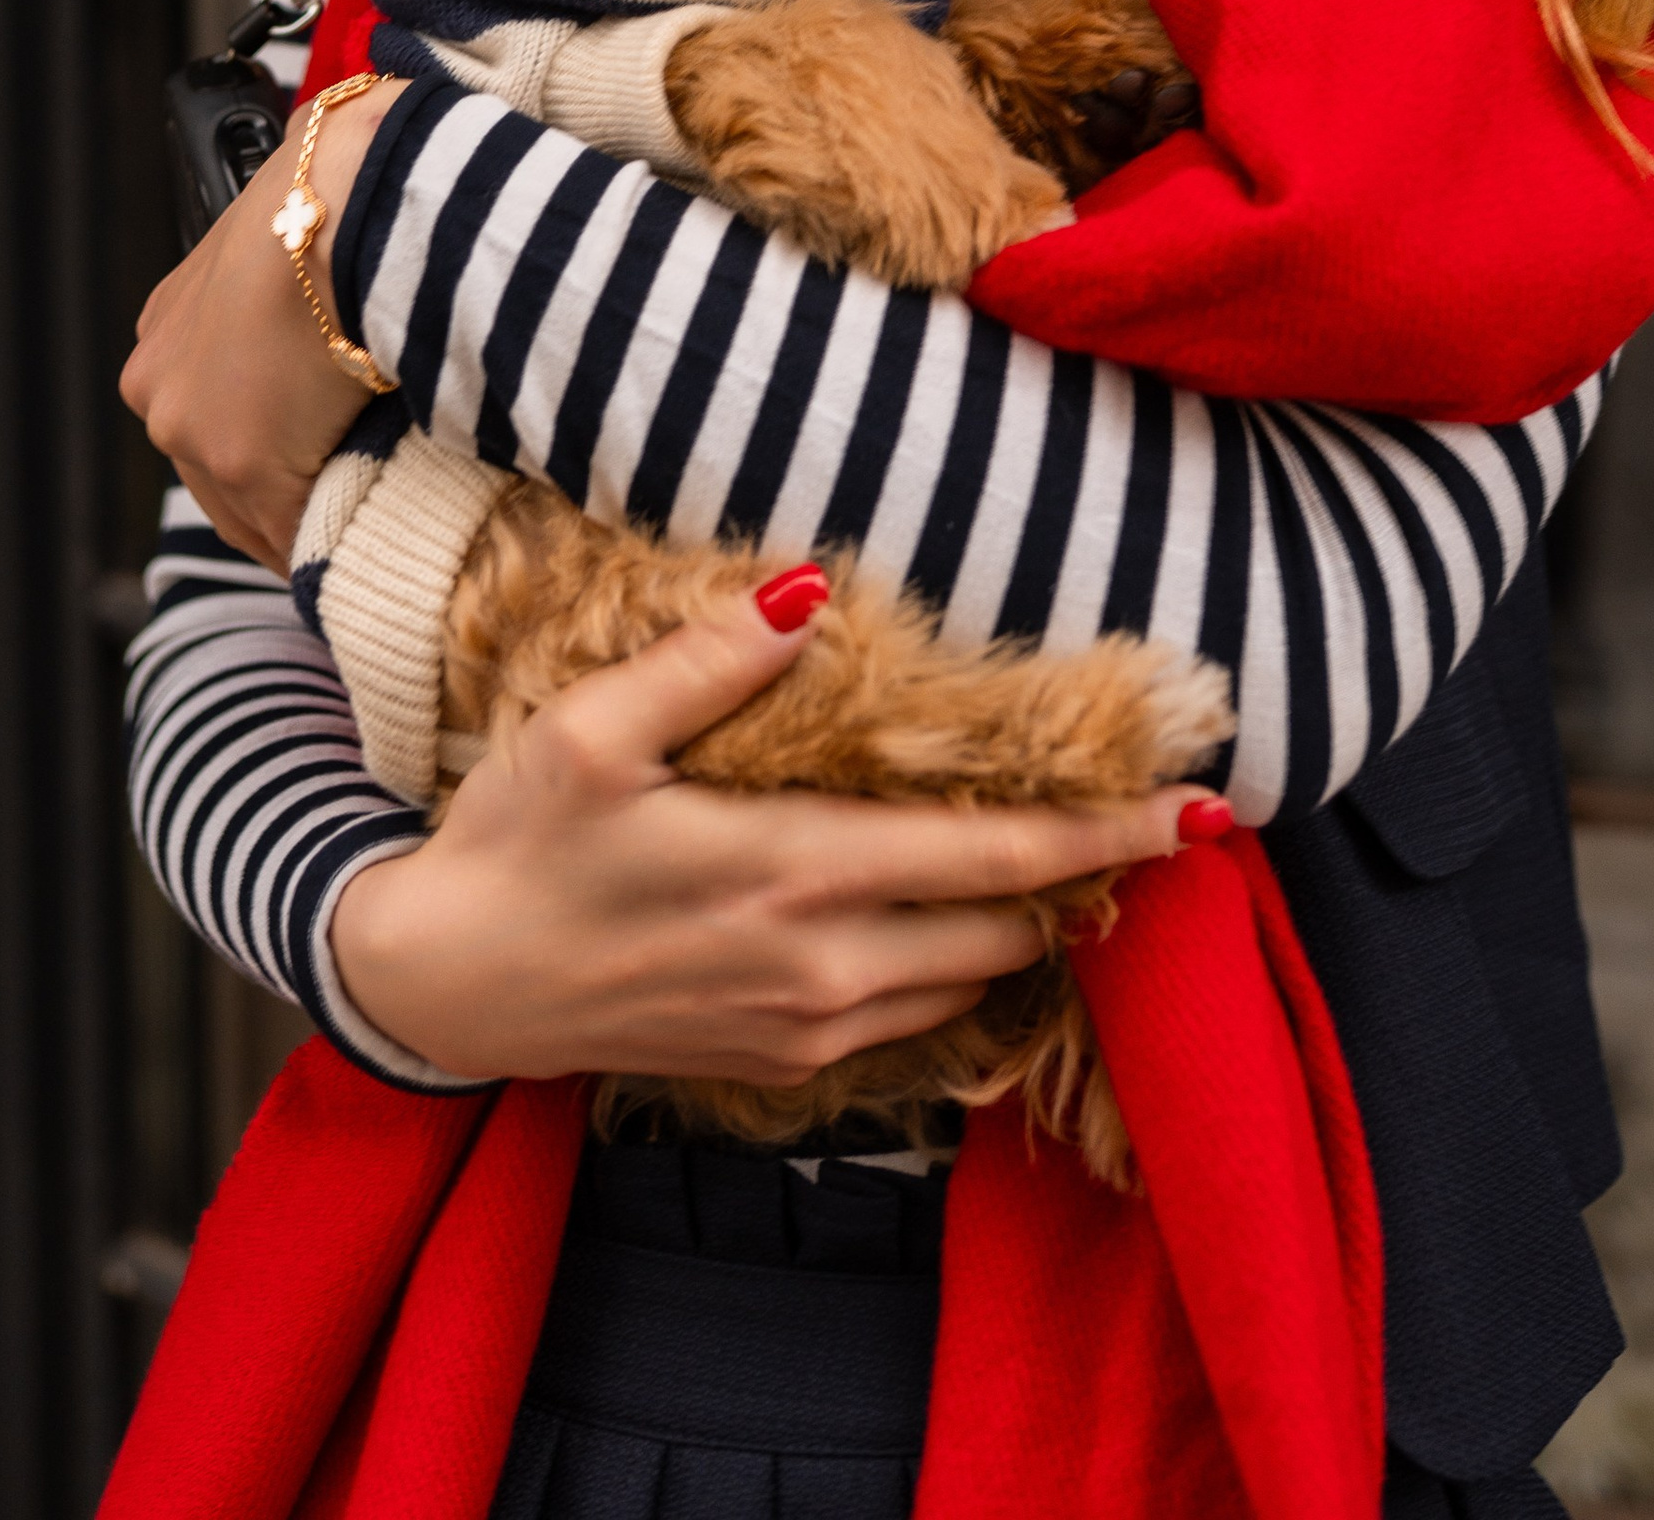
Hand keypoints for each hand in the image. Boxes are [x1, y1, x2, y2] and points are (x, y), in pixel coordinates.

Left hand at [120, 77, 408, 566]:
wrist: (343, 195)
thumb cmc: (335, 196)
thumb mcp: (293, 242)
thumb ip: (297, 283)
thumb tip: (342, 271)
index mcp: (168, 331)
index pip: (213, 420)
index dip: (271, 447)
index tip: (319, 461)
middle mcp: (158, 383)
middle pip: (221, 477)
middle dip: (285, 495)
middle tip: (353, 505)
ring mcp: (188, 427)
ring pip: (253, 514)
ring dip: (311, 523)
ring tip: (372, 526)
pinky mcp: (240, 461)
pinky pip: (294, 530)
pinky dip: (335, 538)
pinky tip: (378, 538)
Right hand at [330, 575, 1211, 1083]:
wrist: (446, 992)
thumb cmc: (515, 845)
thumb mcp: (590, 731)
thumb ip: (709, 661)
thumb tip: (812, 587)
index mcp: (792, 874)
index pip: (996, 859)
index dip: (1108, 834)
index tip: (1207, 808)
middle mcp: (823, 968)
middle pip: (1011, 926)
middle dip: (1091, 877)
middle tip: (1156, 816)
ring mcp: (807, 1029)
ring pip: (972, 978)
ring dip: (1027, 922)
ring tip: (1071, 855)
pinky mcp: (783, 1067)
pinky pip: (915, 1017)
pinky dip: (961, 964)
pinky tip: (959, 912)